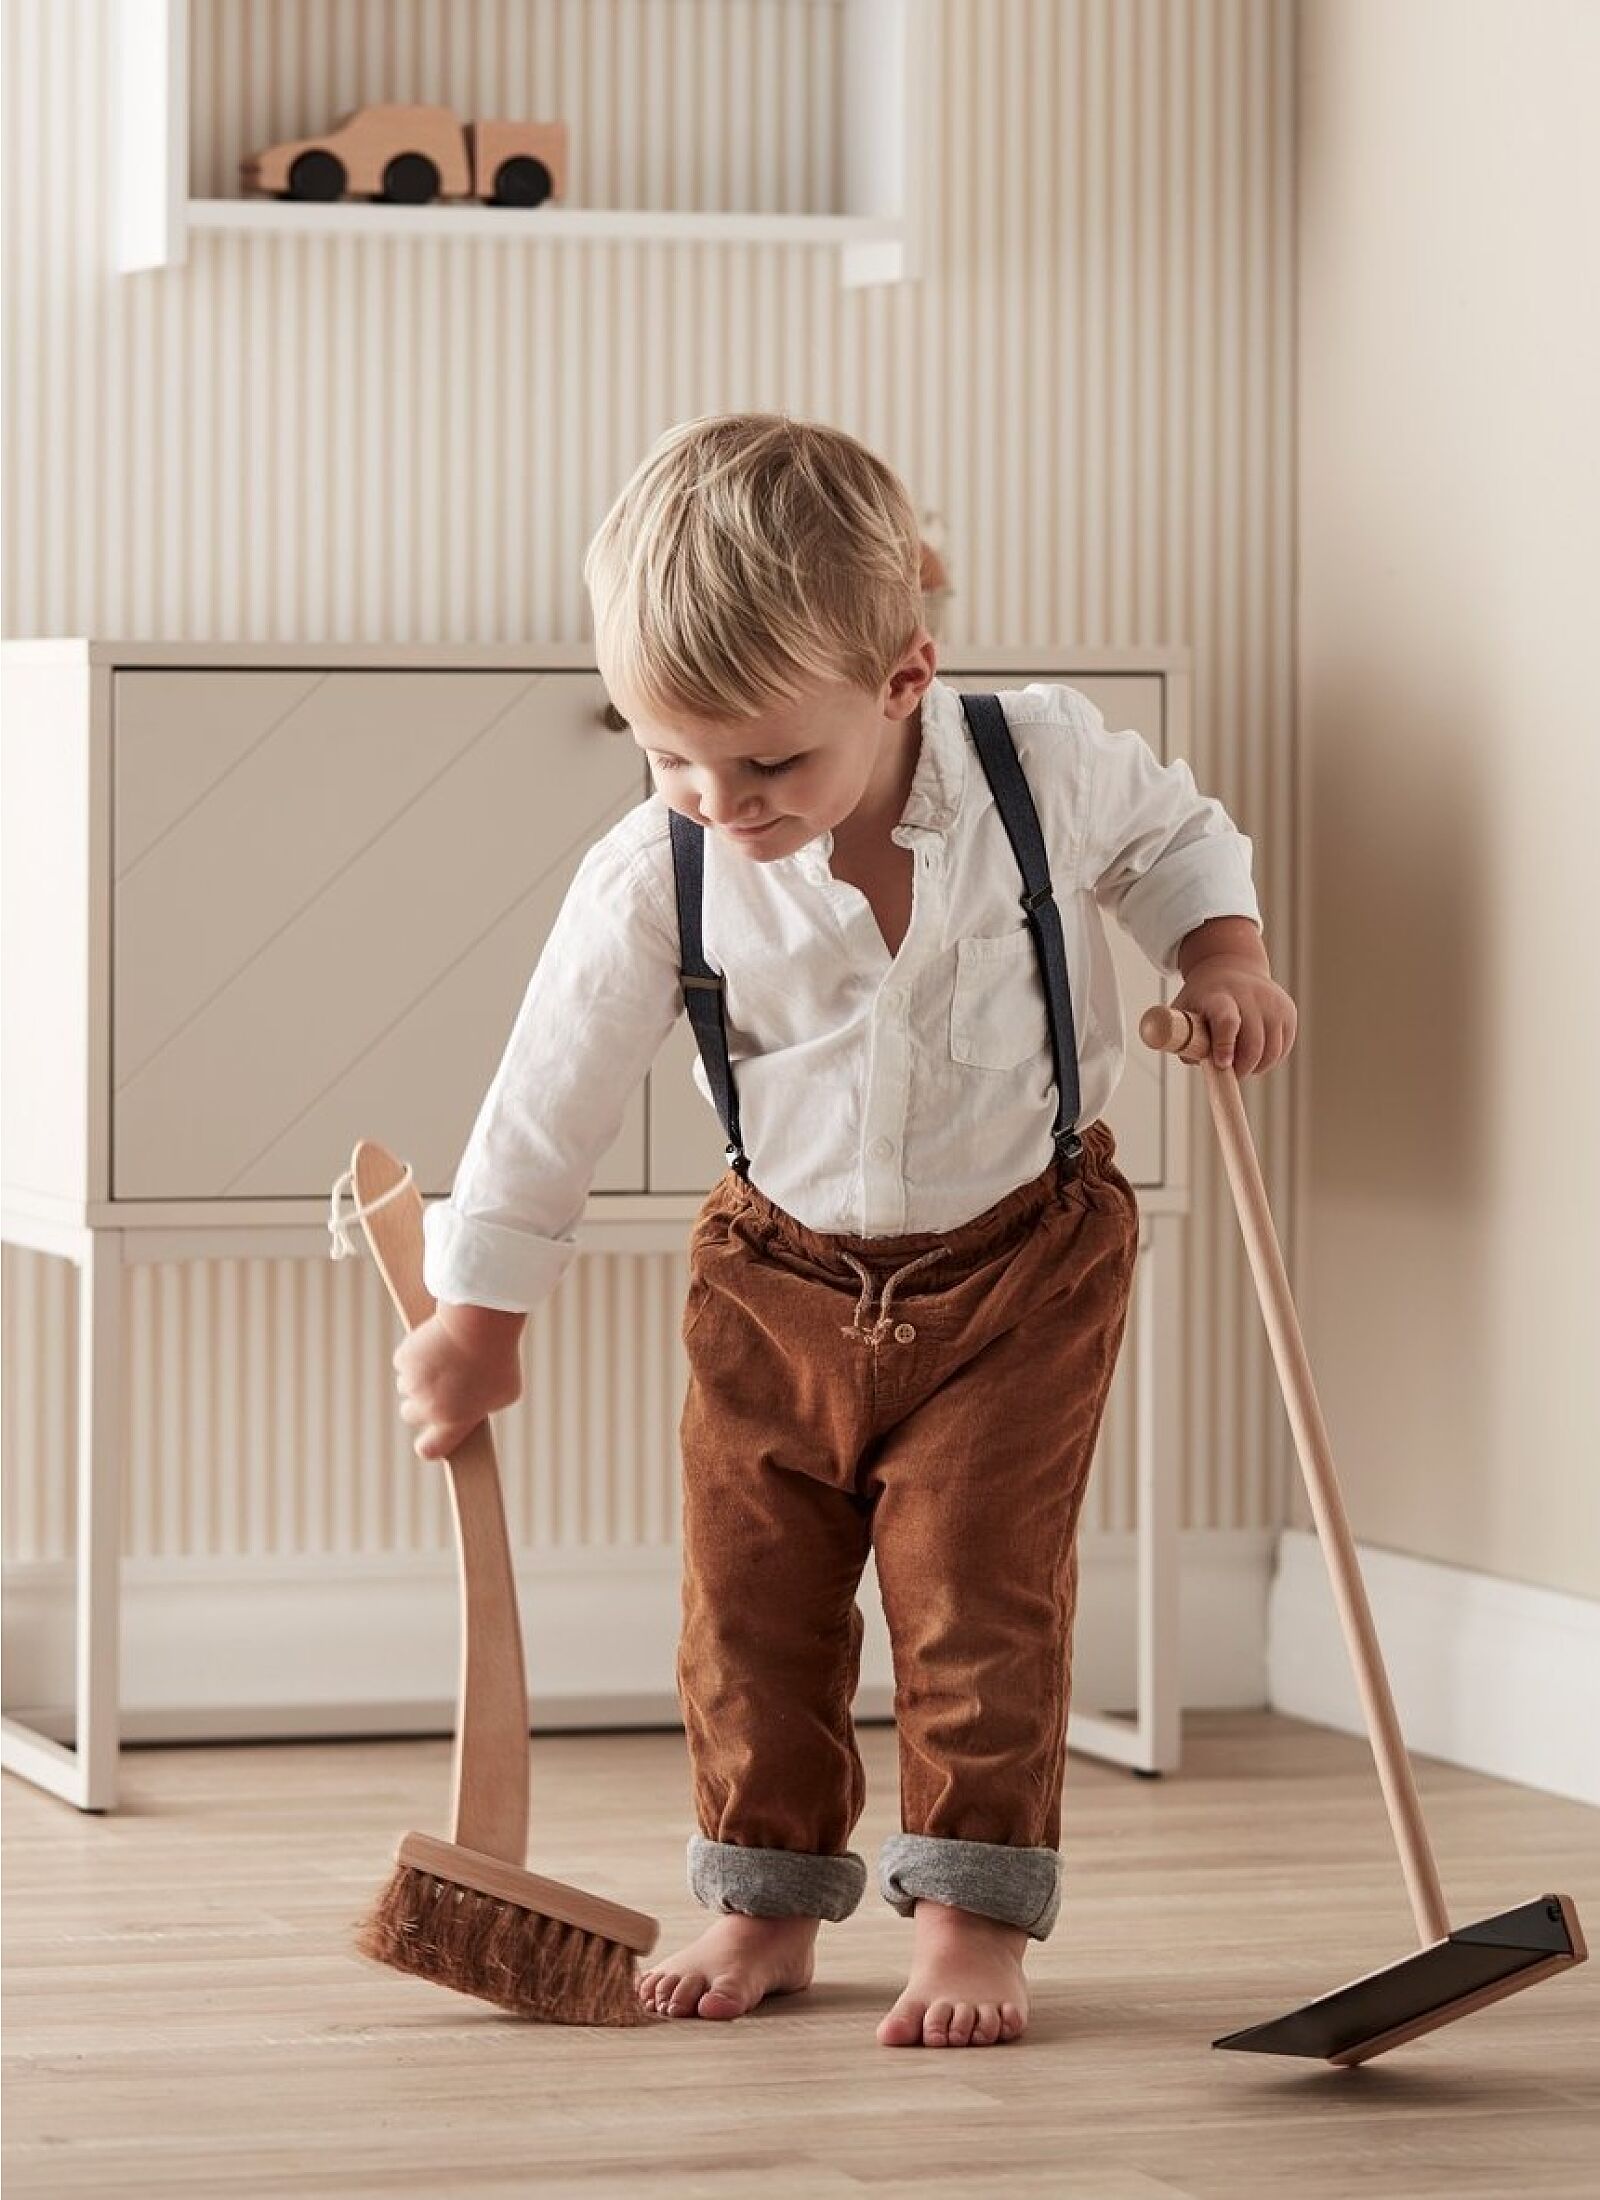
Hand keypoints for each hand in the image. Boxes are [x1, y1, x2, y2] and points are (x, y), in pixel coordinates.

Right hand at [392, 1309, 523, 1461]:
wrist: (479, 1325)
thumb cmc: (499, 1358)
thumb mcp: (506, 1392)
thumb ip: (487, 1406)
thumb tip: (476, 1406)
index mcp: (453, 1422)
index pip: (429, 1449)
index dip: (428, 1445)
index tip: (430, 1440)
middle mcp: (428, 1408)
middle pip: (410, 1414)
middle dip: (421, 1403)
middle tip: (438, 1388)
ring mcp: (413, 1383)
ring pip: (406, 1385)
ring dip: (418, 1378)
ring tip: (443, 1361)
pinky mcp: (404, 1359)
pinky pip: (404, 1362)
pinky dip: (415, 1355)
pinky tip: (435, 1345)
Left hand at [1169, 956, 1297, 1075]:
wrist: (1231, 968)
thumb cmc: (1203, 1000)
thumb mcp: (1185, 1012)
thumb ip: (1186, 1041)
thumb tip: (1205, 1066)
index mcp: (1219, 996)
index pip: (1227, 1021)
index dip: (1225, 1045)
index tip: (1222, 1065)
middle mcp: (1250, 996)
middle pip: (1253, 1043)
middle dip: (1241, 1068)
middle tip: (1230, 1075)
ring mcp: (1273, 1002)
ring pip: (1272, 1051)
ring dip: (1257, 1067)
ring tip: (1242, 1066)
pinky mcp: (1288, 1011)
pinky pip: (1282, 1048)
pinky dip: (1269, 1060)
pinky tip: (1255, 1055)